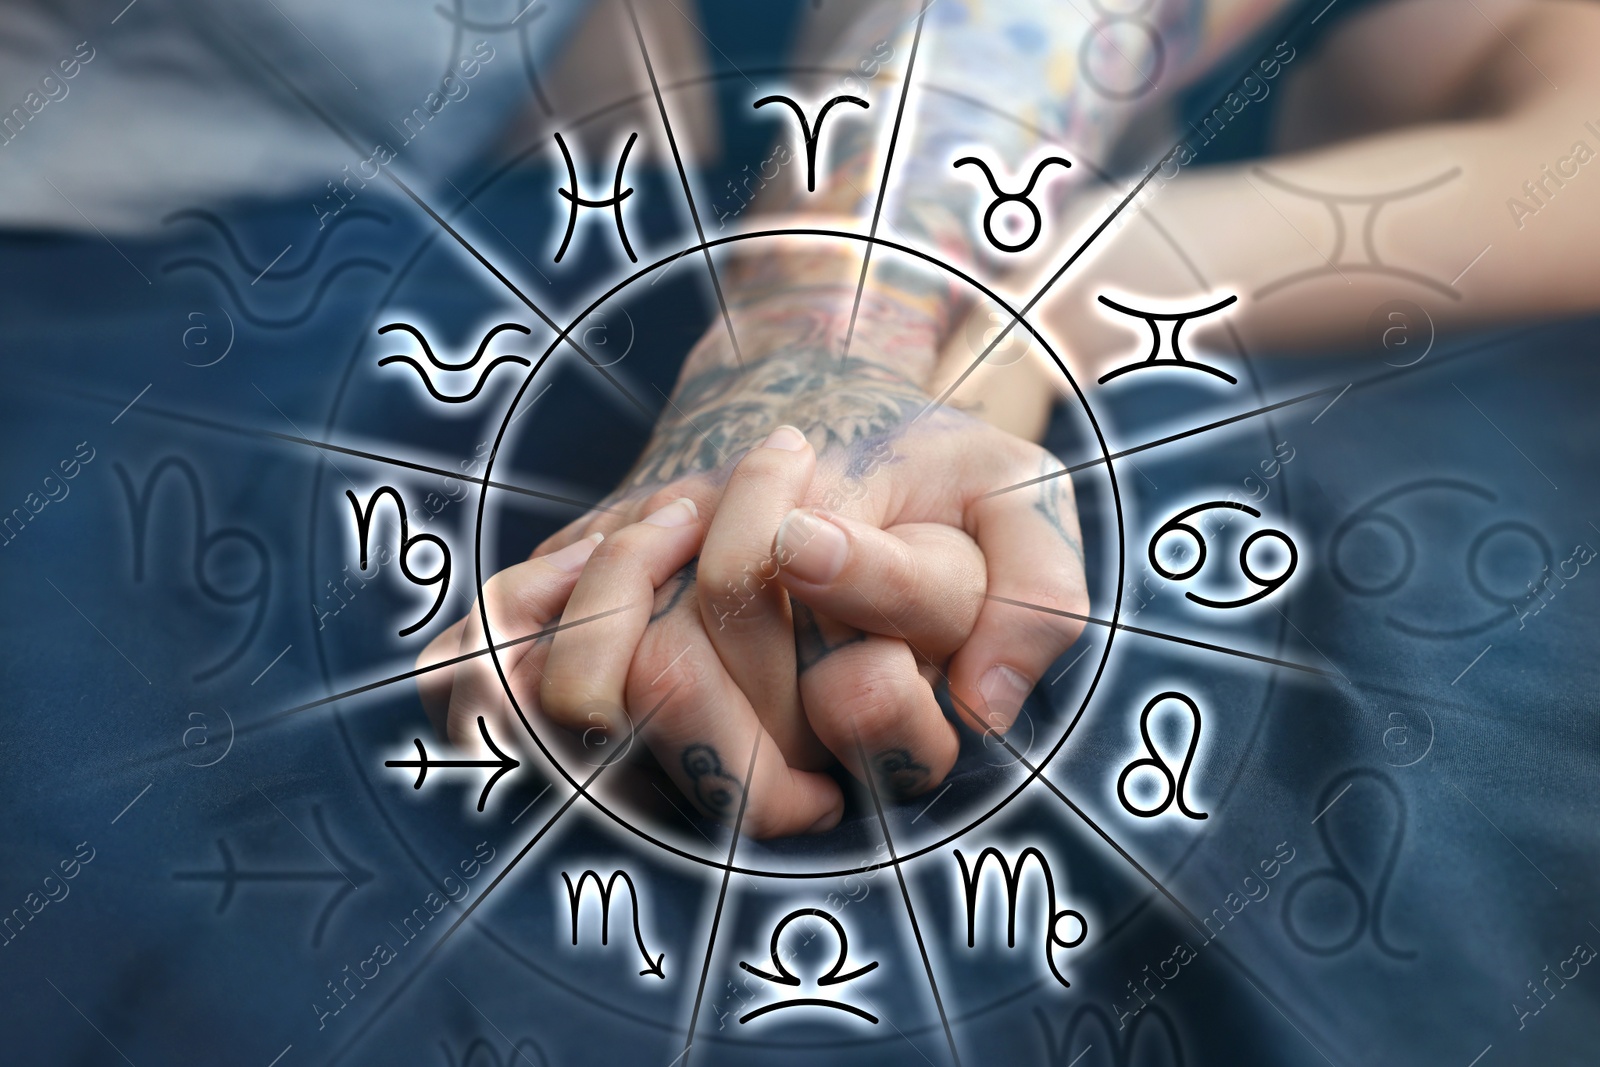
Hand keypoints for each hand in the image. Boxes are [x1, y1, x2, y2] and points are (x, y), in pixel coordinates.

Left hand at [420, 270, 1089, 836]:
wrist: (813, 440)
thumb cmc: (926, 485)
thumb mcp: (1016, 504)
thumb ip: (1038, 598)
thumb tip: (979, 708)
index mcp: (889, 751)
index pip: (864, 720)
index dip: (848, 611)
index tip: (814, 526)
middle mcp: (770, 778)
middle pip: (715, 741)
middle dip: (738, 578)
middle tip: (780, 477)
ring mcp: (659, 751)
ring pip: (590, 702)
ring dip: (633, 567)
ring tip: (688, 510)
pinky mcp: (557, 704)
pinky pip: (481, 689)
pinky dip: (512, 613)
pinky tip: (595, 553)